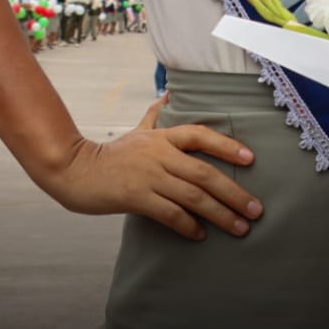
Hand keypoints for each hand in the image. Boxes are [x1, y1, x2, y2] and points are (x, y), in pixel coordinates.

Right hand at [42, 96, 263, 240]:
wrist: (72, 171)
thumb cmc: (110, 155)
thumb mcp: (136, 131)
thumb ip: (155, 116)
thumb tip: (169, 94)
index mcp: (162, 138)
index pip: (201, 135)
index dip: (227, 145)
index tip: (251, 159)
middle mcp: (159, 155)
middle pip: (205, 173)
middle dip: (234, 193)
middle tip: (256, 209)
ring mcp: (147, 176)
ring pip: (192, 196)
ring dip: (220, 214)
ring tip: (240, 227)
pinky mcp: (135, 198)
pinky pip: (169, 213)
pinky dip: (188, 225)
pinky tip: (201, 235)